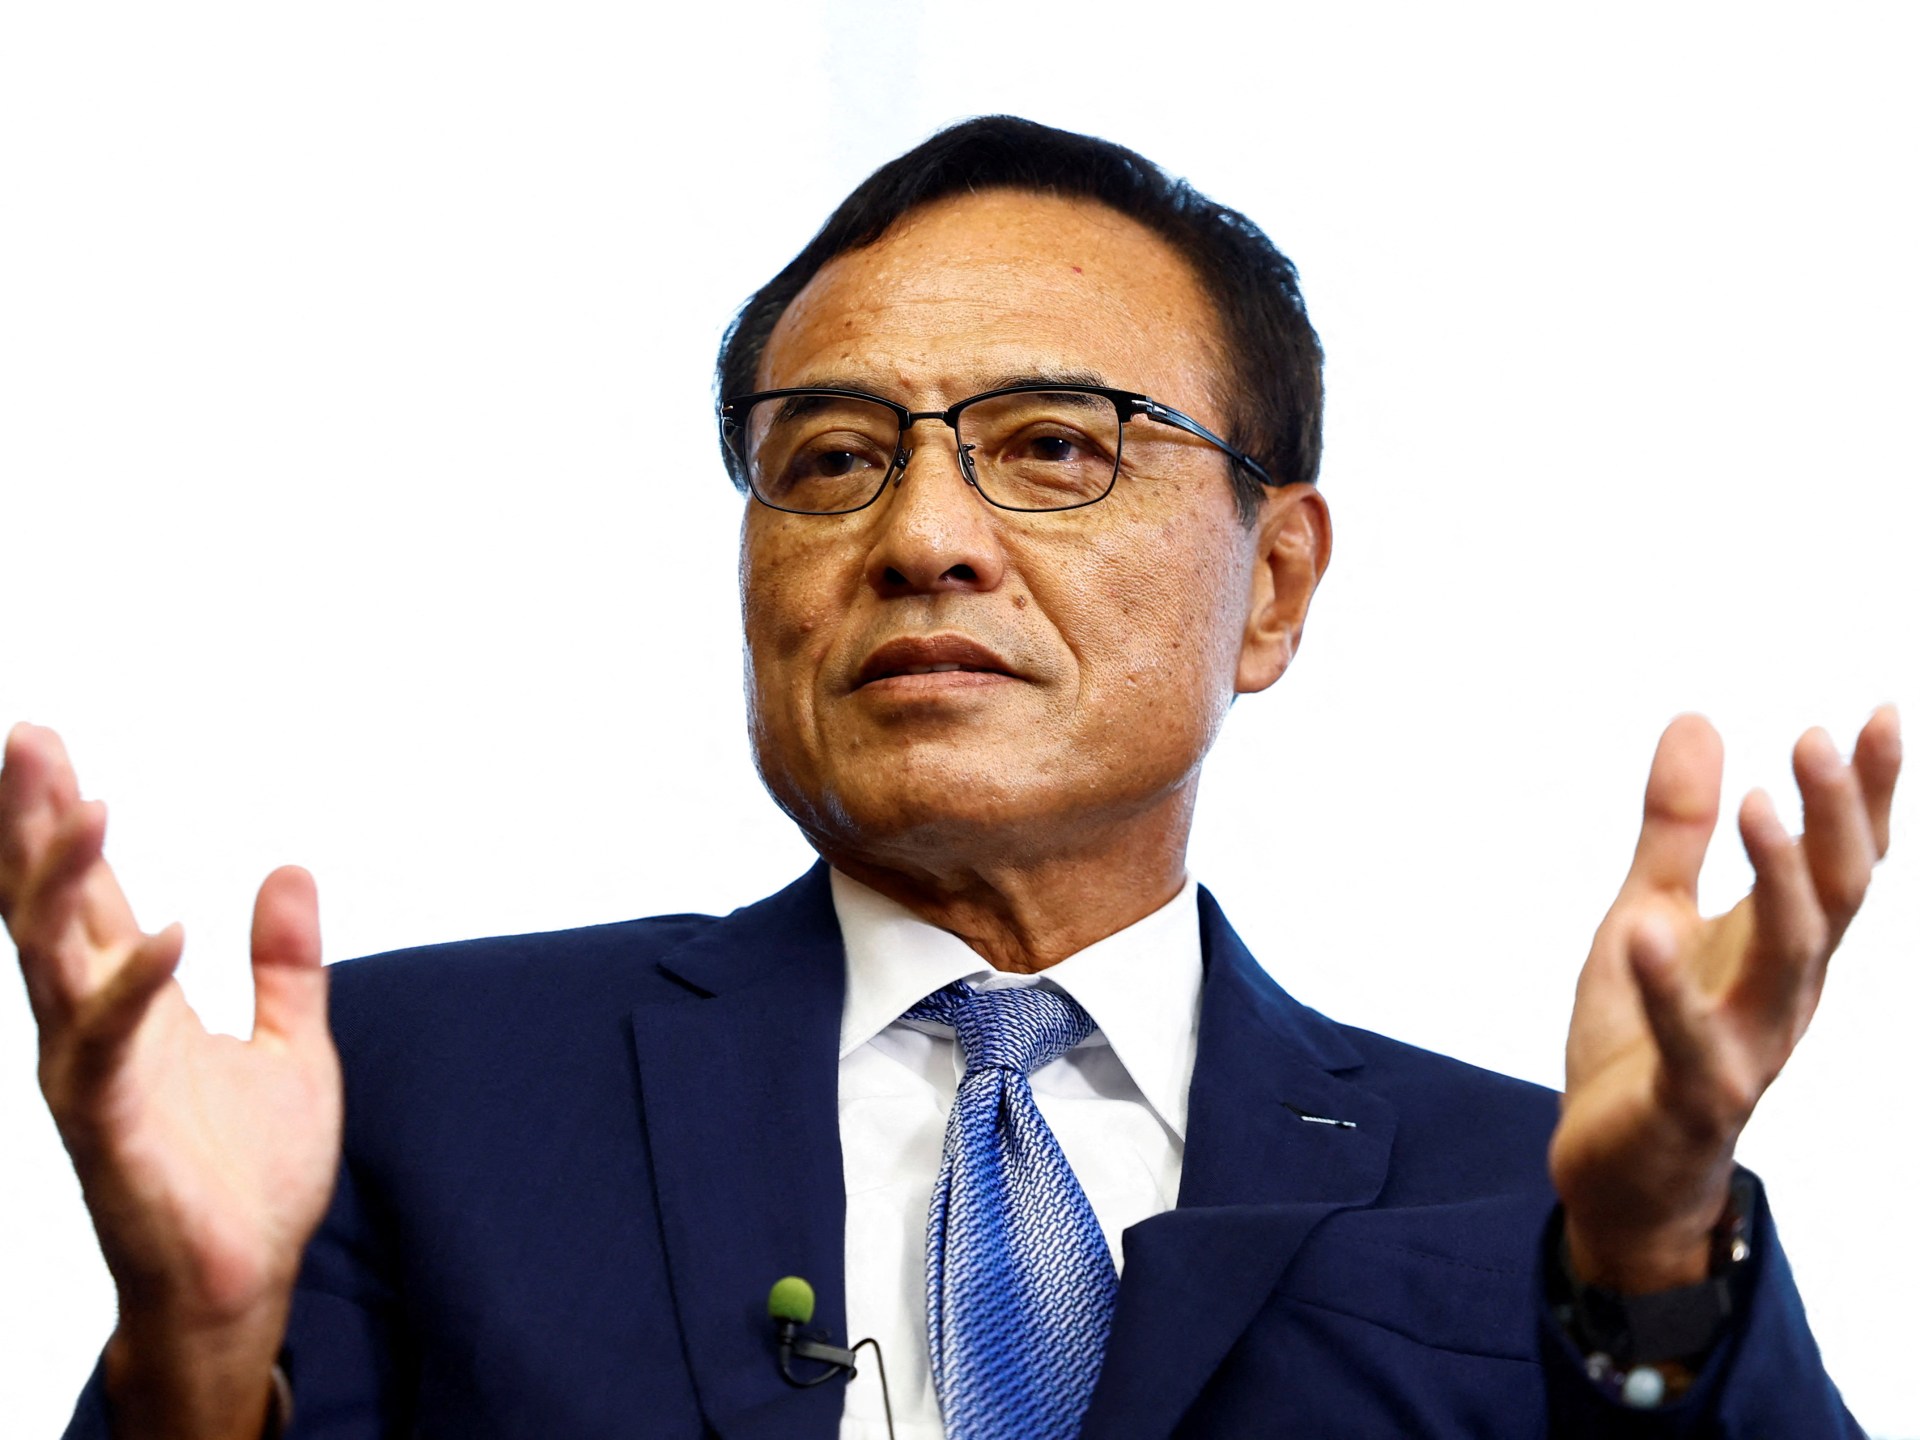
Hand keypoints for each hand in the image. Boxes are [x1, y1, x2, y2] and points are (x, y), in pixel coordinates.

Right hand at [0, 724, 342, 1438]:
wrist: (246, 1282)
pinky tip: (167, 931)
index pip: (91, 896)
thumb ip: (287, 961)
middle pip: (50, 908)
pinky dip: (134, 987)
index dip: (64, 822)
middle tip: (27, 737)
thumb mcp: (294, 1042)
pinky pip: (111, 1045)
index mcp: (135, 1004)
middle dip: (34, 823)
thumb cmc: (251, 1174)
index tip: (44, 744)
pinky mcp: (112, 1127)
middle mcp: (97, 1028)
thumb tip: (291, 869)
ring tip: (83, 803)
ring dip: (65, 883)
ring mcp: (95, 1075)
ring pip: (57, 961)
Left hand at [1549, 707, 1900, 1293]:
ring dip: (1778, 883)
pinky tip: (1644, 930)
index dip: (1866, 794)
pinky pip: (1687, 1040)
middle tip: (1815, 738)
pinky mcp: (1691, 1097)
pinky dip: (1667, 988)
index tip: (1877, 715)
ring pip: (1785, 961)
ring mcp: (1745, 1048)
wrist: (1622, 1175)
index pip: (1842, 862)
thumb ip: (1674, 829)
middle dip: (1833, 819)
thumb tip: (1698, 718)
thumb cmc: (1643, 1041)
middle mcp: (1782, 994)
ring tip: (1756, 806)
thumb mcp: (1649, 912)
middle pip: (1830, 899)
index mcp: (1778, 948)